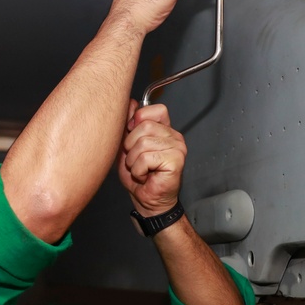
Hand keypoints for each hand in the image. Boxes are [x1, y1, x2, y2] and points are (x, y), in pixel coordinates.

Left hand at [117, 101, 186, 215]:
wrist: (148, 201)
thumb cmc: (139, 176)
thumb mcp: (127, 146)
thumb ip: (129, 125)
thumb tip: (130, 103)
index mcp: (165, 130)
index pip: (154, 109)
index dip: (138, 120)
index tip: (132, 136)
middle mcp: (174, 136)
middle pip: (144, 125)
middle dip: (130, 145)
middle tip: (135, 160)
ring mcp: (177, 148)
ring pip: (143, 142)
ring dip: (133, 160)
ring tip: (140, 169)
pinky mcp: (176, 160)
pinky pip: (146, 157)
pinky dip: (138, 169)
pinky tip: (145, 176)